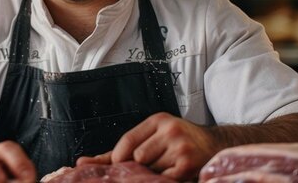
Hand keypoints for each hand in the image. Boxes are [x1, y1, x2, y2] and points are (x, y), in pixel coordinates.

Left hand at [81, 112, 219, 179]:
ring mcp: (180, 147)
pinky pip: (165, 179)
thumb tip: (82, 163)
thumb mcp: (151, 138)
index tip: (124, 164)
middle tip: (153, 165)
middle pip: (137, 158)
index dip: (120, 158)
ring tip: (167, 167)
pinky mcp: (188, 165)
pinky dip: (165, 179)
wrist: (215, 146)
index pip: (127, 141)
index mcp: (158, 120)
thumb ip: (118, 151)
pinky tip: (173, 173)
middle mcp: (169, 130)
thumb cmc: (177, 143)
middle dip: (140, 167)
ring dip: (155, 174)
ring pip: (150, 169)